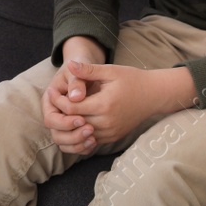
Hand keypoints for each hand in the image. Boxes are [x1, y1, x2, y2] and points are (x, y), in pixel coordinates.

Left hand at [50, 62, 191, 146]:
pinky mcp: (113, 137)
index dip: (57, 100)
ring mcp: (111, 132)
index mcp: (104, 105)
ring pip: (80, 135)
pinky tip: (73, 120)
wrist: (154, 95)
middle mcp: (107, 122)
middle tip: (51, 102)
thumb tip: (69, 64)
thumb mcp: (111, 71)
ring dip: (69, 125)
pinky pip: (91, 140)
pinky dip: (80, 132)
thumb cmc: (132, 79)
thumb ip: (88, 70)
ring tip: (60, 111)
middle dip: (60, 113)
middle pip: (74, 123)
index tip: (51, 91)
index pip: (71, 108)